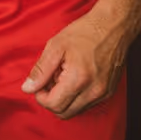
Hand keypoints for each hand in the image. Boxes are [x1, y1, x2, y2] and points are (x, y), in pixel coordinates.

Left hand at [21, 3, 134, 119]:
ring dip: (64, 98)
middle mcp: (94, 91)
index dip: (41, 96)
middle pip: (64, 113)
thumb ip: (41, 70)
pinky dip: (76, 96)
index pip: (54, 105)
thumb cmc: (84, 33)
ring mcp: (104, 93)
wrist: (112, 26)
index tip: (39, 83)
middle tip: (49, 79)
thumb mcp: (55, 46)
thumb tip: (28, 88)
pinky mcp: (109, 92)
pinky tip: (74, 78)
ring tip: (63, 76)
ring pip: (75, 110)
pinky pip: (87, 104)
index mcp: (79, 79)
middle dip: (51, 99)